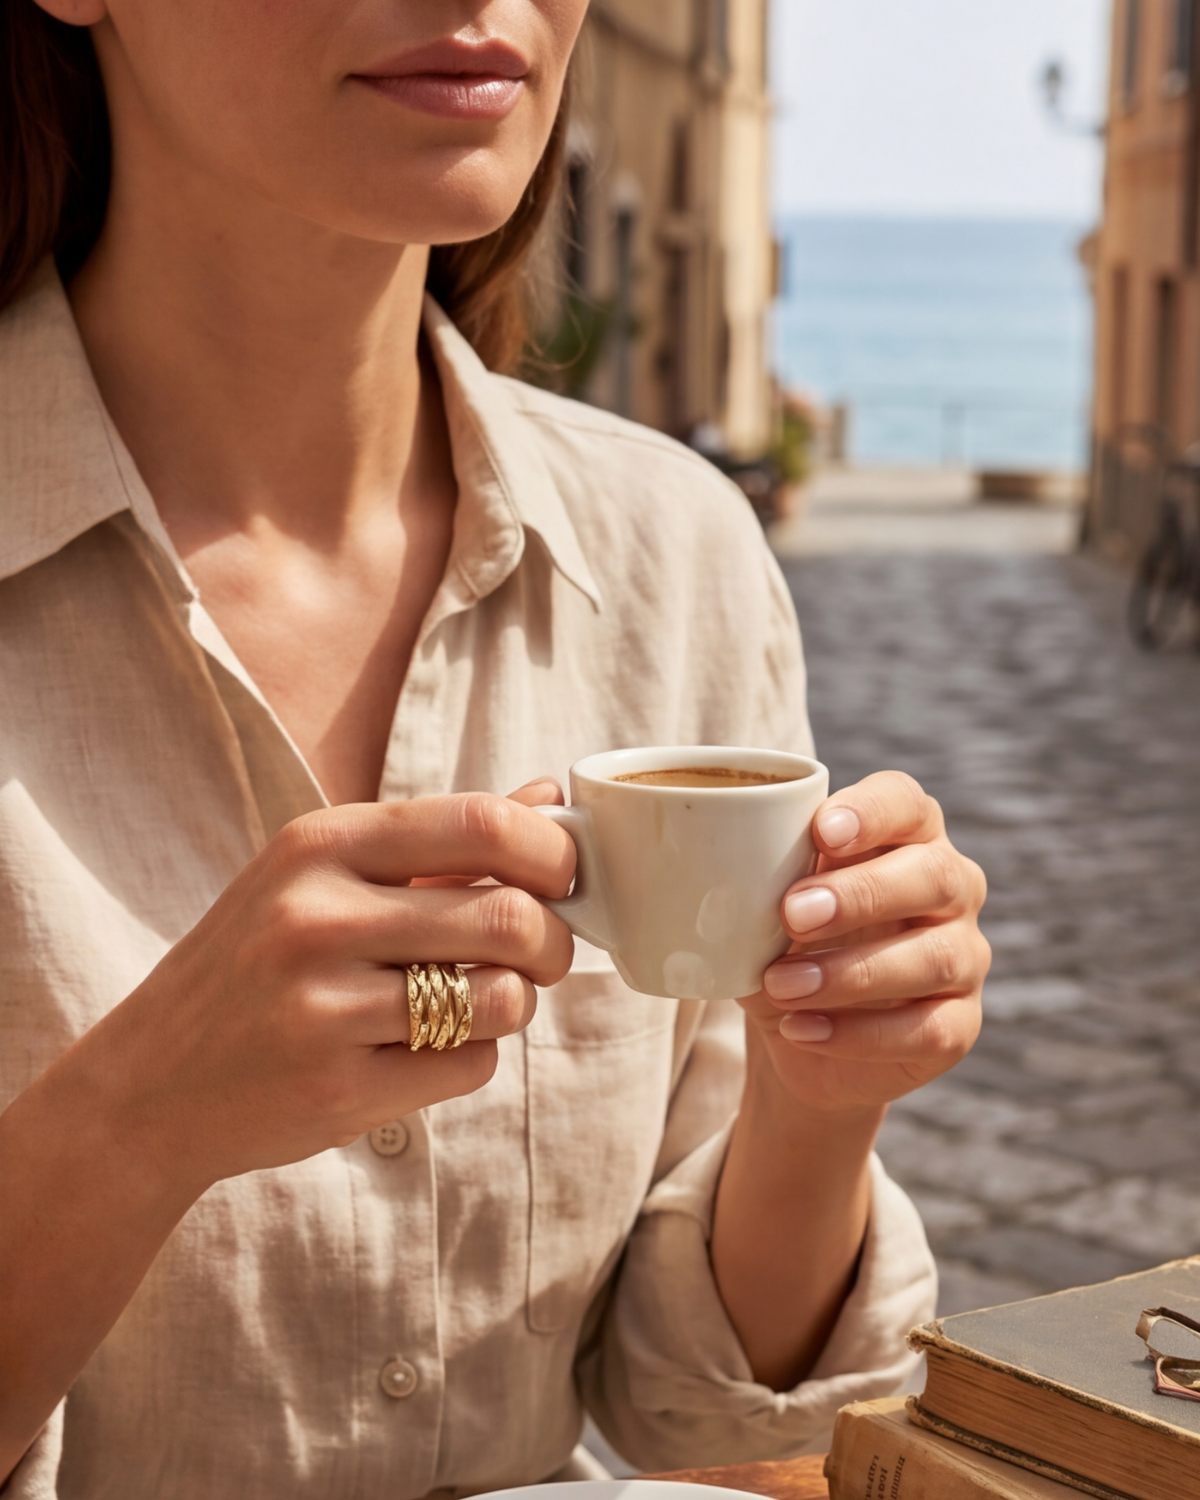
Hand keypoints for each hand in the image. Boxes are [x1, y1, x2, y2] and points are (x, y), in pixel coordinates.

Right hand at [78, 786, 575, 1192]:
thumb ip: (439, 840)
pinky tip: (422, 1050)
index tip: (561, 878)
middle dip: (553, 942)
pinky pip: (471, 1066)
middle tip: (542, 954)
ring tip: (479, 1001)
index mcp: (322, 844)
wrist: (148, 1083)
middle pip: (510, 917)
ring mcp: (324, 1006)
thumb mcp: (324, 877)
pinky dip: (471, 1058)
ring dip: (515, 1003)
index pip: (483, 823)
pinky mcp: (338, 1088)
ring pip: (502, 998)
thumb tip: (547, 795)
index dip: (552, 852)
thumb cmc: (256, 964)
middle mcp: (318, 915)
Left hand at [740, 771, 988, 1114]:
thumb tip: (702, 870)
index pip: (906, 802)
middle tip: (791, 915)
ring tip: (780, 986)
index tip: (822, 831)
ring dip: (849, 973)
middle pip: (934, 874)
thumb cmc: (783, 942)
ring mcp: (964, 956)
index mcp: (905, 836)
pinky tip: (801, 1029)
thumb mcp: (760, 905)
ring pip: (934, 958)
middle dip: (860, 894)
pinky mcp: (958, 1024)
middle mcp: (950, 888)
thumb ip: (750, 878)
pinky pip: (928, 1029)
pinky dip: (858, 1034)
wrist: (797, 1032)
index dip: (872, 812)